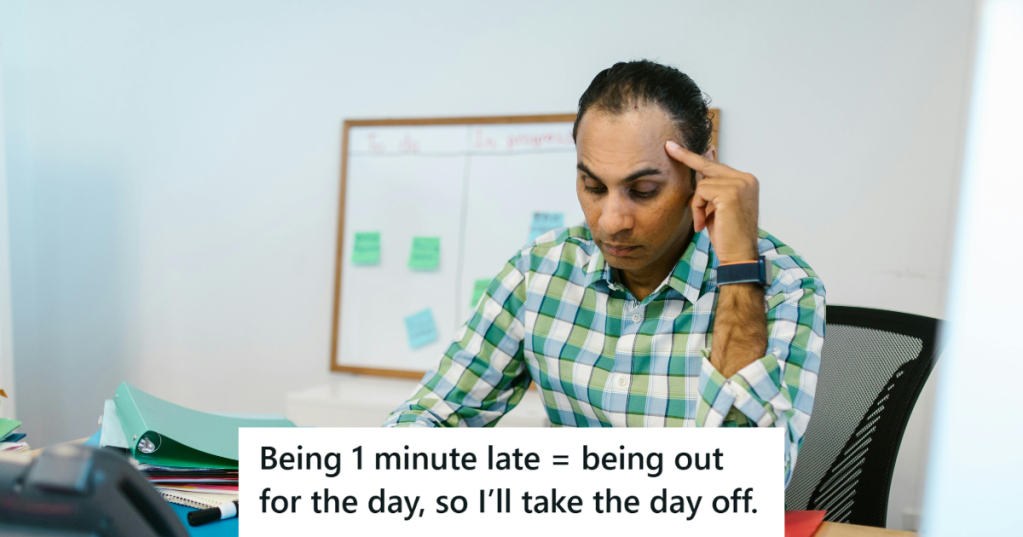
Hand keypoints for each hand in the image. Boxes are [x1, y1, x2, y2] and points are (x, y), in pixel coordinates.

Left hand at [665, 141, 759, 263]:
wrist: (739, 256)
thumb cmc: (728, 235)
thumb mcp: (717, 207)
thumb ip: (712, 187)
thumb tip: (702, 167)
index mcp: (746, 181)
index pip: (716, 165)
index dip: (696, 156)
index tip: (678, 146)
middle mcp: (746, 179)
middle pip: (708, 166)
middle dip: (686, 157)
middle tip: (668, 146)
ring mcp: (740, 184)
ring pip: (702, 184)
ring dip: (697, 205)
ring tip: (703, 222)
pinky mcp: (730, 192)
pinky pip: (700, 192)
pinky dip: (697, 209)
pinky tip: (704, 223)